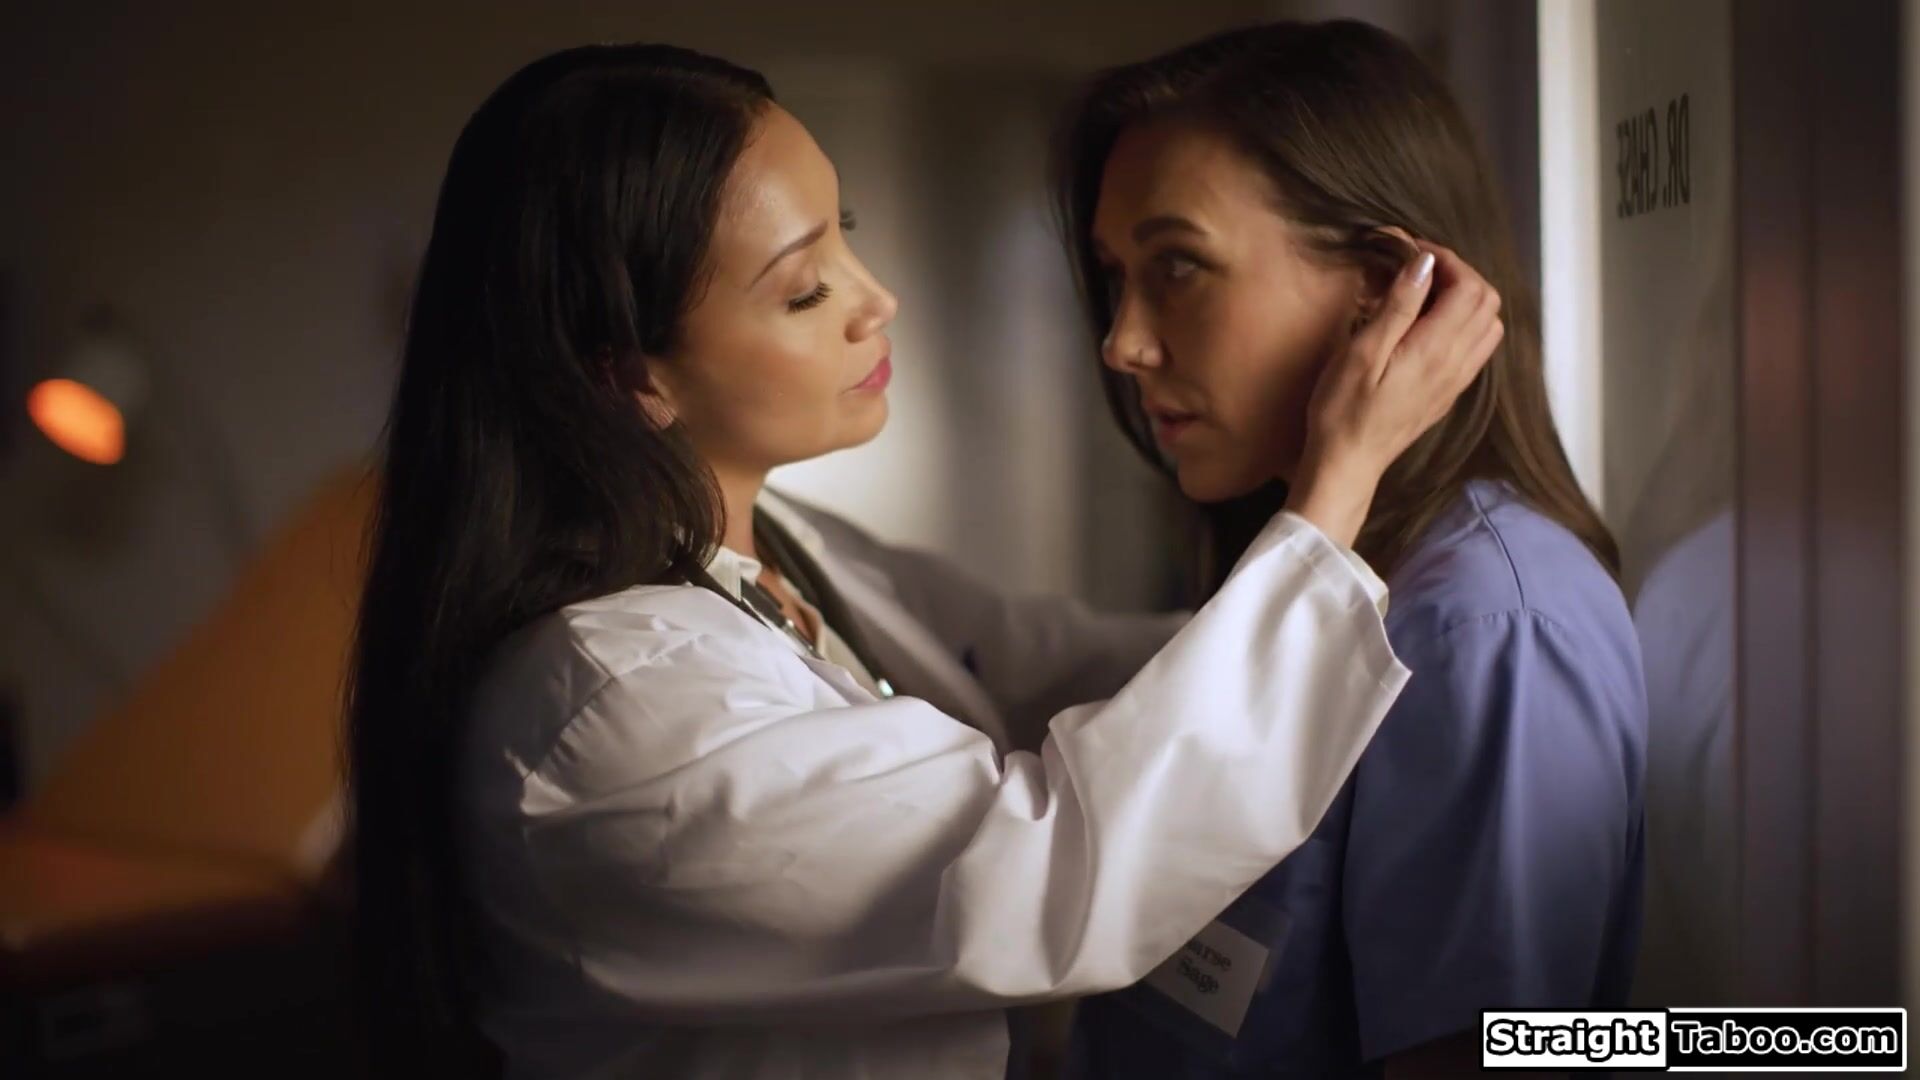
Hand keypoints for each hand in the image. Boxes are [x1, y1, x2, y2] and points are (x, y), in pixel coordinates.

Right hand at [1286, 243, 1502, 547]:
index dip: (1446, 260)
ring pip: (1489, 325)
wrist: (1348, 464)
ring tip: (1426, 295)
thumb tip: (1425, 264)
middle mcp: (1457, 363)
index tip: (1411, 254)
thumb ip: (1399, 306)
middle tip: (1419, 270)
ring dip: (1466, 300)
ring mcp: (1456, 381)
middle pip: (1488, 302)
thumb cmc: (1343, 409)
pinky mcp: (1448, 393)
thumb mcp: (1362, 351)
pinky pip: (1477, 349)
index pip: (1469, 287)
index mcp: (1437, 348)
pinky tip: (1430, 326)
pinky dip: (1464, 325)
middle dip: (1460, 275)